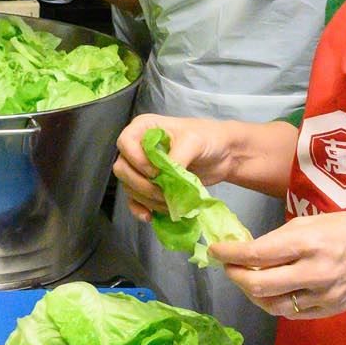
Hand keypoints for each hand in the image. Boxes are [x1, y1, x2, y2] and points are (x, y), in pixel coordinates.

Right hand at [112, 113, 240, 223]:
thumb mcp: (194, 141)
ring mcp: (142, 167)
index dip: (136, 160)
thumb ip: (177, 157)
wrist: (223, 155)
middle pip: (122, 168)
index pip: (125, 143)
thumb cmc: (208, 139)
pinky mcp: (150, 185)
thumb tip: (164, 179)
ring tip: (169, 204)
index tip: (156, 172)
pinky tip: (150, 216)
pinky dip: (140, 209)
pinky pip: (135, 199)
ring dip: (147, 198)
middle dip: (141, 184)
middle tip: (163, 192)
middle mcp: (138, 147)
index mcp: (144, 128)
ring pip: (129, 186)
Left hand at [211, 211, 345, 319]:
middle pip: (259, 285)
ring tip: (246, 279)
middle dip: (235, 276)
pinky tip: (270, 290)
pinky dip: (273, 302)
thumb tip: (248, 250)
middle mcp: (314, 273)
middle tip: (228, 266)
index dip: (229, 254)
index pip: (257, 253)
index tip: (215, 250)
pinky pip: (290, 312)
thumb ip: (278, 238)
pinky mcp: (328, 311)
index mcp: (308, 244)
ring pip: (271, 305)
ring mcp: (322, 297)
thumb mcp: (310, 221)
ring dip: (251, 293)